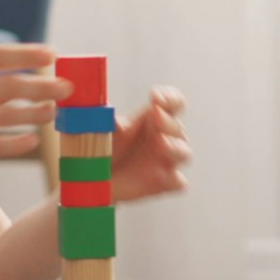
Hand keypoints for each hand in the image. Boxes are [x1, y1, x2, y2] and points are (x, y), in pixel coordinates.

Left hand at [109, 86, 191, 202]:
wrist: (96, 178)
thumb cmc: (102, 147)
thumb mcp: (100, 130)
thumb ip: (105, 119)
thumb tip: (107, 111)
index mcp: (153, 118)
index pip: (173, 103)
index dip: (170, 97)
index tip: (155, 97)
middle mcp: (164, 137)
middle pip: (178, 127)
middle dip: (167, 121)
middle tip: (156, 115)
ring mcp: (166, 161)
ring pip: (183, 153)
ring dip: (175, 147)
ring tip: (161, 143)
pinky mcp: (165, 182)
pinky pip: (178, 182)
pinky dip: (174, 179)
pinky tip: (163, 177)